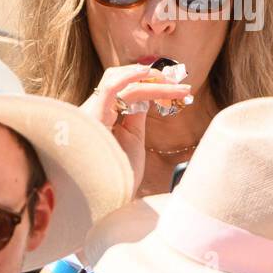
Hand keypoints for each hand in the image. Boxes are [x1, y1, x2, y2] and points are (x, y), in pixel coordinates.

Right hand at [81, 64, 190, 196]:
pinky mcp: (94, 115)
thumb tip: (145, 95)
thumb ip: (135, 115)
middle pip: (118, 79)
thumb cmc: (119, 173)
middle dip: (150, 77)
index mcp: (100, 116)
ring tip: (172, 82)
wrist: (111, 198)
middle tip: (179, 84)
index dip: (151, 85)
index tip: (181, 91)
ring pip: (117, 79)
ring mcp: (91, 112)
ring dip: (147, 77)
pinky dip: (130, 77)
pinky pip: (111, 88)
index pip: (124, 88)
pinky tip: (150, 74)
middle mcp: (92, 111)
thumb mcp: (132, 138)